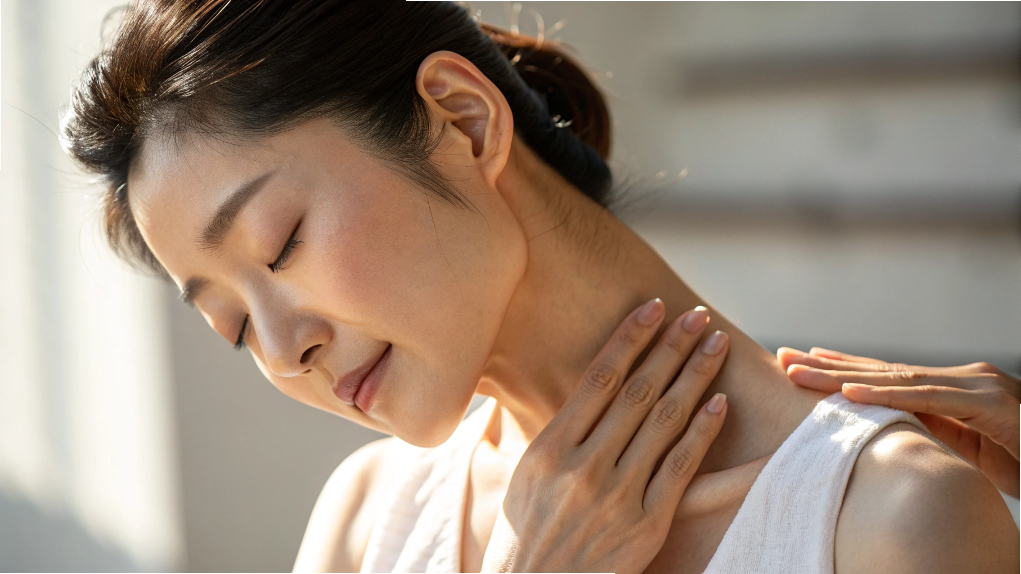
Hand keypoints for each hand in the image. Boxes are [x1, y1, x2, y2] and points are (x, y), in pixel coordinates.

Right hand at [482, 300, 729, 572]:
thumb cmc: (525, 533)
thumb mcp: (521, 475)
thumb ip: (550, 431)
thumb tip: (571, 386)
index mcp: (549, 449)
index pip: (599, 379)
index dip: (630, 339)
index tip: (654, 308)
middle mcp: (583, 467)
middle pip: (638, 393)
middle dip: (672, 348)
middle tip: (697, 316)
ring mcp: (617, 496)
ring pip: (665, 422)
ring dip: (695, 378)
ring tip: (716, 345)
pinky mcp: (646, 525)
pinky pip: (682, 469)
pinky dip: (703, 433)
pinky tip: (720, 404)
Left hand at [779, 347, 1019, 497]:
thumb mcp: (966, 447)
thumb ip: (931, 430)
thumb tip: (883, 430)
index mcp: (951, 389)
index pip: (886, 376)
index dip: (841, 370)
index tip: (798, 365)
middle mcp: (960, 378)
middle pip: (881, 371)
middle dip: (828, 365)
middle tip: (781, 358)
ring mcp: (975, 386)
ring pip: (896, 378)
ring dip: (842, 375)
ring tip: (799, 371)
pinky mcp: (989, 403)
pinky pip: (929, 398)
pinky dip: (886, 395)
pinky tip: (850, 393)